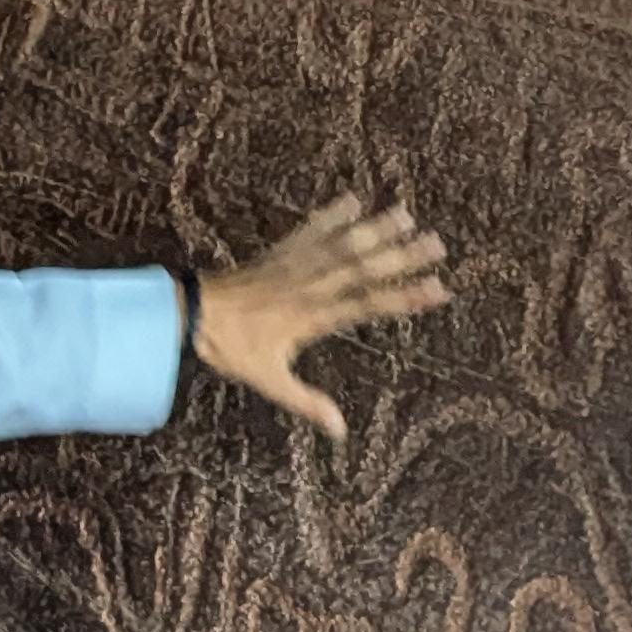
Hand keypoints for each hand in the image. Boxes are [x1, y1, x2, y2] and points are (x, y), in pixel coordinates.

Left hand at [193, 197, 448, 437]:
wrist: (193, 315)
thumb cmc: (232, 349)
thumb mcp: (270, 381)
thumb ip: (307, 403)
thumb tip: (340, 431)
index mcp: (313, 316)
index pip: (368, 305)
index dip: (405, 297)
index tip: (438, 288)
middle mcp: (310, 285)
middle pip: (363, 268)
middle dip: (402, 256)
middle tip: (437, 243)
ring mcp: (295, 265)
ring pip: (341, 243)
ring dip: (374, 228)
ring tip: (405, 212)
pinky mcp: (280, 252)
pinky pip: (309, 230)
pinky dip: (331, 215)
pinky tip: (352, 199)